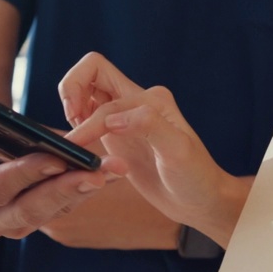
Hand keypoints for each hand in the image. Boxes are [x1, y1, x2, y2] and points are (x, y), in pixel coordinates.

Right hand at [0, 92, 109, 238]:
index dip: (24, 175)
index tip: (54, 159)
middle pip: (28, 211)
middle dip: (63, 191)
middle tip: (96, 174)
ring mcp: (11, 219)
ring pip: (51, 212)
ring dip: (82, 191)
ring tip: (112, 171)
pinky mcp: (32, 213)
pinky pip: (62, 204)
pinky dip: (85, 187)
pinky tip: (109, 170)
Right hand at [61, 53, 250, 245]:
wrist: (201, 199)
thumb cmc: (196, 176)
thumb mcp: (178, 151)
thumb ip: (149, 126)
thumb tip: (112, 119)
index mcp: (151, 100)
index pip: (104, 97)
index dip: (87, 119)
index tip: (78, 141)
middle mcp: (136, 102)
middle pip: (91, 72)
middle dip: (71, 90)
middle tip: (72, 122)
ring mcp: (125, 118)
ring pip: (86, 93)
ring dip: (72, 109)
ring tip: (76, 139)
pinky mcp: (117, 137)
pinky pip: (87, 119)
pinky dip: (77, 128)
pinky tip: (81, 149)